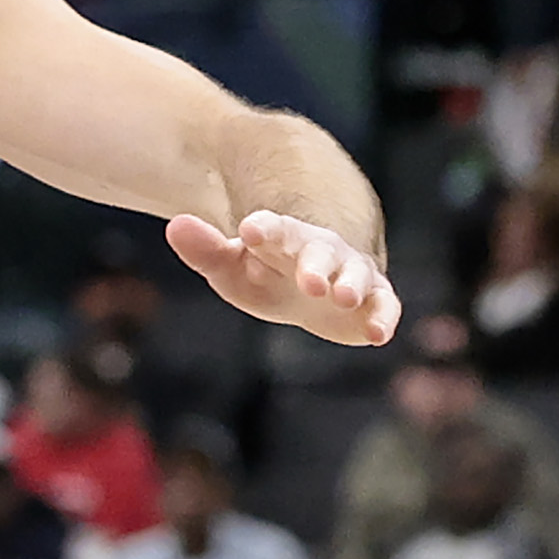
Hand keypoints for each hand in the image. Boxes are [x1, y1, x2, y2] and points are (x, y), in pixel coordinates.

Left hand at [164, 209, 402, 347]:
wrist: (311, 285)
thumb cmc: (266, 272)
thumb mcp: (230, 266)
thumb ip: (205, 250)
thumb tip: (174, 225)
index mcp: (282, 240)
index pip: (273, 229)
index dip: (264, 229)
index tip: (250, 230)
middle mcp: (321, 251)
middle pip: (319, 252)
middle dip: (315, 265)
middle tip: (310, 281)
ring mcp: (350, 272)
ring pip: (355, 274)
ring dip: (351, 284)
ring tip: (343, 296)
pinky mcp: (373, 298)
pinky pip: (384, 304)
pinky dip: (383, 316)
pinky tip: (378, 334)